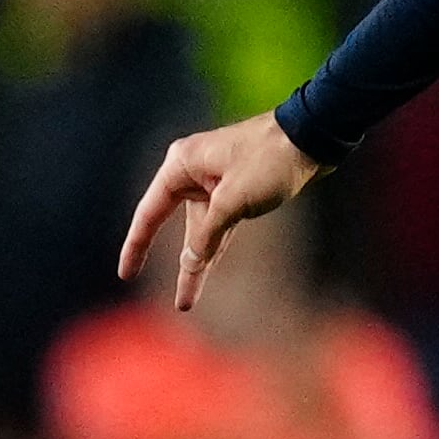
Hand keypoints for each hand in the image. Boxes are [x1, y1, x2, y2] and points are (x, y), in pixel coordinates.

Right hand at [117, 114, 323, 310]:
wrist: (312, 137)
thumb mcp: (234, 201)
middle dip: (178, 265)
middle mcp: (192, 172)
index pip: (149, 213)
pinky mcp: (237, 190)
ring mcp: (215, 181)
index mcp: (181, 165)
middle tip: (173, 301)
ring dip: (198, 262)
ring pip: (201, 230)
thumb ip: (208, 234)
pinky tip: (205, 269)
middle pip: (174, 226)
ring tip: (187, 301)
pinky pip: (220, 225)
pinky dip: (215, 246)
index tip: (126, 275)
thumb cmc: (270, 160)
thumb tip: (190, 261)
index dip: (136, 246)